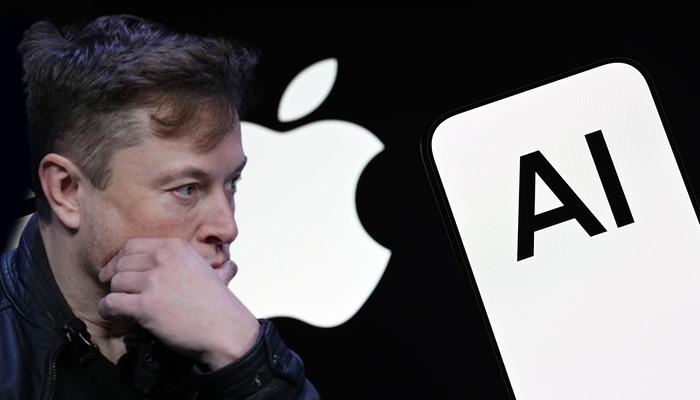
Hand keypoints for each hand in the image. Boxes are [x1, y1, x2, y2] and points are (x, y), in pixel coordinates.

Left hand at [97, 238, 259, 369]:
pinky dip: (108, 310)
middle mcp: (163, 259)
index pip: (132, 246)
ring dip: (115, 295)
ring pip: (115, 283)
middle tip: (117, 292)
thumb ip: (186, 262)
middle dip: (115, 278)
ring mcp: (154, 281)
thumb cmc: (217, 304)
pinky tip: (115, 315)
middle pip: (121, 264)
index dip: (119, 260)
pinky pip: (111, 303)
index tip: (115, 271)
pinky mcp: (146, 305)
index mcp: (176, 247)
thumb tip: (195, 264)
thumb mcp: (205, 269)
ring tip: (122, 306)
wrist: (226, 329)